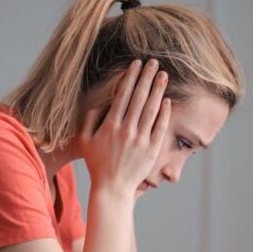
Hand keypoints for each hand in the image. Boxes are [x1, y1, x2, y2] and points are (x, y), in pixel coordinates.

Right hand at [79, 58, 170, 196]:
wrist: (112, 188)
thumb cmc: (97, 163)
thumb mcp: (85, 140)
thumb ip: (90, 119)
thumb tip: (101, 103)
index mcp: (110, 125)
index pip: (123, 95)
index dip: (131, 77)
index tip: (137, 64)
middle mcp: (126, 130)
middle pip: (139, 97)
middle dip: (147, 77)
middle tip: (154, 62)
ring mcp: (140, 140)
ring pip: (151, 109)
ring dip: (158, 90)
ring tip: (163, 75)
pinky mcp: (151, 150)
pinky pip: (160, 127)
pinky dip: (164, 113)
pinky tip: (167, 100)